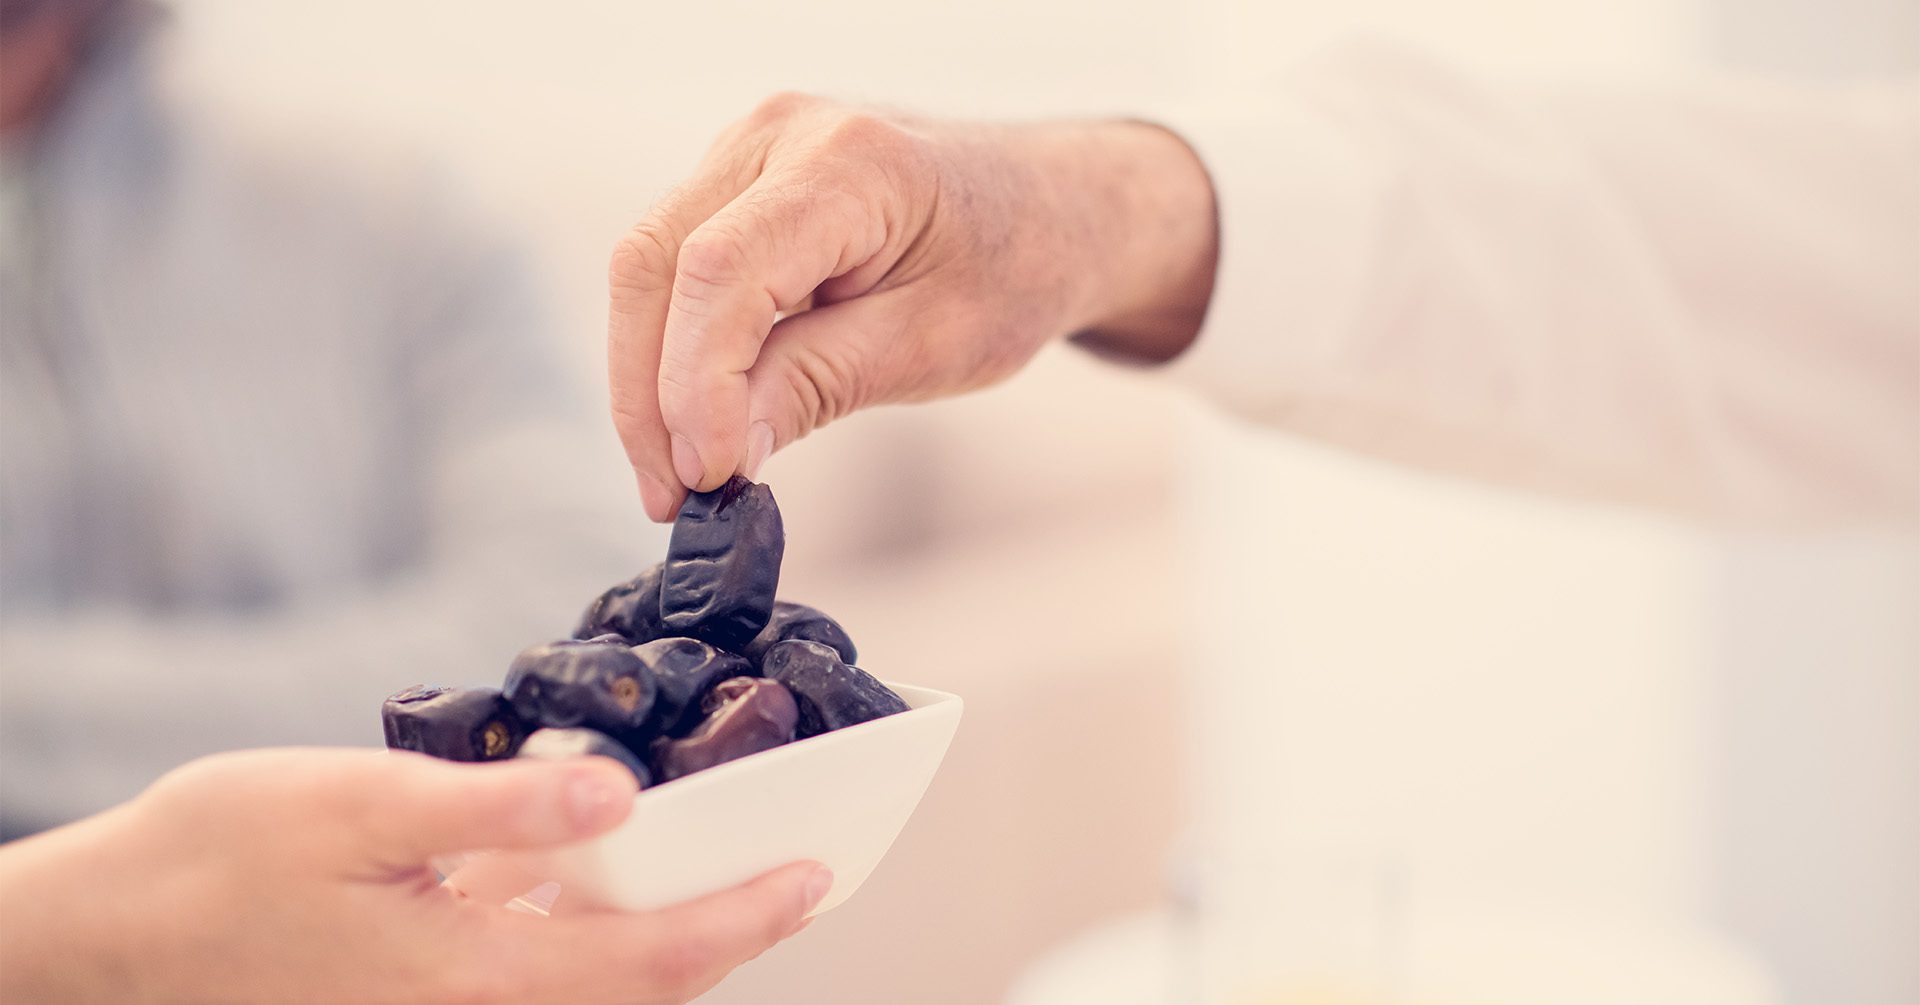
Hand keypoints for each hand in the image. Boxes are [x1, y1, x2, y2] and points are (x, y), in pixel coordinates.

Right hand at [0, 748, 828, 1003]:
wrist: (114, 934)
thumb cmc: (221, 859)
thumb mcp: (359, 808)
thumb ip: (494, 808)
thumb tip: (619, 792)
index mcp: (477, 979)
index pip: (654, 960)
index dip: (745, 917)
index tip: (815, 873)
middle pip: (644, 982)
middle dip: (730, 927)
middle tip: (798, 863)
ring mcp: (453, 1003)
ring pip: (597, 974)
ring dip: (669, 923)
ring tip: (729, 855)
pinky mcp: (430, 983)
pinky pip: (541, 957)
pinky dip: (593, 912)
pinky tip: (605, 848)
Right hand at [608, 94, 1217, 518]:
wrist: (1048, 210)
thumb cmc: (1013, 267)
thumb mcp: (934, 345)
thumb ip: (817, 385)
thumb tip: (714, 455)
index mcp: (847, 161)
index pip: (723, 269)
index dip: (694, 382)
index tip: (704, 476)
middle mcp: (778, 133)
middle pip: (654, 261)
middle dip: (648, 394)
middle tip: (672, 499)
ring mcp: (748, 151)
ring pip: (646, 267)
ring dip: (647, 381)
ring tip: (678, 481)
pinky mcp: (735, 184)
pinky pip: (671, 268)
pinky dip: (670, 353)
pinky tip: (693, 427)